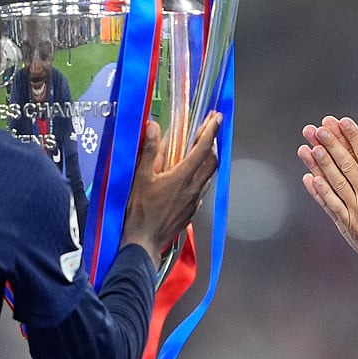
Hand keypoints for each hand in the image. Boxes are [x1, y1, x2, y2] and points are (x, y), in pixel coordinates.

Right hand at [122, 112, 221, 266]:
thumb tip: (153, 126)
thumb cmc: (140, 210)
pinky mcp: (192, 210)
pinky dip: (202, 174)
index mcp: (183, 177)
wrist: (144, 241)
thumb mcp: (140, 177)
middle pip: (212, 160)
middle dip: (213, 141)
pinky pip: (203, 187)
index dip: (211, 130)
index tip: (217, 117)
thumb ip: (148, 150)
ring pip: (210, 174)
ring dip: (210, 158)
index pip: (203, 148)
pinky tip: (194, 173)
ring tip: (204, 146)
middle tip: (211, 127)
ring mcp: (195, 200)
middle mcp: (194, 188)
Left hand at [297, 116, 357, 277]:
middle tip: (315, 128)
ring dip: (319, 164)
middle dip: (330, 144)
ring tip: (306, 146)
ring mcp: (356, 214)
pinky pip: (330, 206)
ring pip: (333, 184)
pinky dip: (319, 192)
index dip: (352, 137)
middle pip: (345, 166)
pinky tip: (309, 177)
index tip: (341, 121)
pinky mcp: (349, 228)